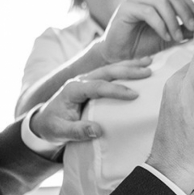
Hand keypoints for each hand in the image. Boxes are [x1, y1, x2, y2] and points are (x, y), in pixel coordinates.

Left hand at [30, 59, 151, 143]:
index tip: (135, 95)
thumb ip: (77, 131)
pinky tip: (140, 66)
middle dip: (128, 71)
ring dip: (130, 65)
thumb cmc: (52, 126)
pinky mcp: (93, 81)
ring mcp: (88, 78)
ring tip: (150, 62)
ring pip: (111, 68)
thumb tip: (98, 130)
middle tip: (148, 72)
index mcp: (73, 89)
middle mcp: (81, 80)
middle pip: (107, 71)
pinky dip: (126, 68)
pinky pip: (111, 72)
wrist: (43, 120)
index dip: (116, 90)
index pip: (97, 87)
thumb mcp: (60, 132)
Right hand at [98, 0, 193, 62]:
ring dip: (172, 21)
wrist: (119, 54)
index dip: (190, 9)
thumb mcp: (168, 36)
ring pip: (161, 3)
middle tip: (192, 29)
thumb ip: (182, 29)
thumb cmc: (142, 44)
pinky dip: (160, 25)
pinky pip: (148, 12)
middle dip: (184, 14)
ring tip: (176, 37)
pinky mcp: (126, 8)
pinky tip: (165, 36)